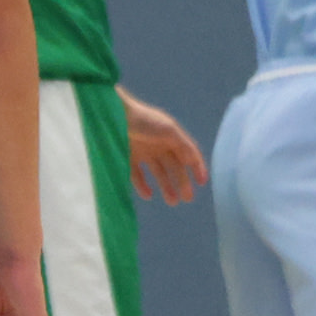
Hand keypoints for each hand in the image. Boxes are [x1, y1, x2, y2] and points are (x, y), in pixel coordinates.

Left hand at [119, 90, 209, 204]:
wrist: (112, 114)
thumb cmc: (143, 119)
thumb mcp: (168, 129)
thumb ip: (183, 145)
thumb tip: (193, 161)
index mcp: (171, 136)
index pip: (188, 153)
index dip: (197, 166)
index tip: (202, 182)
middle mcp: (159, 144)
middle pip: (175, 166)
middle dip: (183, 181)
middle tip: (187, 198)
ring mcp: (143, 151)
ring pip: (159, 172)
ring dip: (167, 186)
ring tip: (173, 201)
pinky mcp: (128, 157)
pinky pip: (138, 175)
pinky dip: (143, 185)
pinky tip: (149, 195)